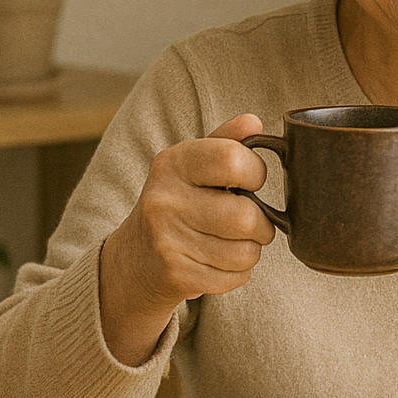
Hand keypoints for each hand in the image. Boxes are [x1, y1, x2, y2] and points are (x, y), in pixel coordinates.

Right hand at [99, 114, 277, 365]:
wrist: (134, 258)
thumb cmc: (177, 202)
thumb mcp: (193, 165)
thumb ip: (225, 142)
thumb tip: (253, 121)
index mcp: (172, 163)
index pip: (233, 159)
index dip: (256, 172)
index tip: (252, 180)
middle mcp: (164, 200)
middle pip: (246, 216)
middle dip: (263, 224)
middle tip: (253, 222)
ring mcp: (167, 240)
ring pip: (246, 252)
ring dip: (251, 250)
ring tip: (233, 242)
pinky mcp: (176, 275)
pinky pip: (236, 276)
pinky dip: (238, 272)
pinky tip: (219, 262)